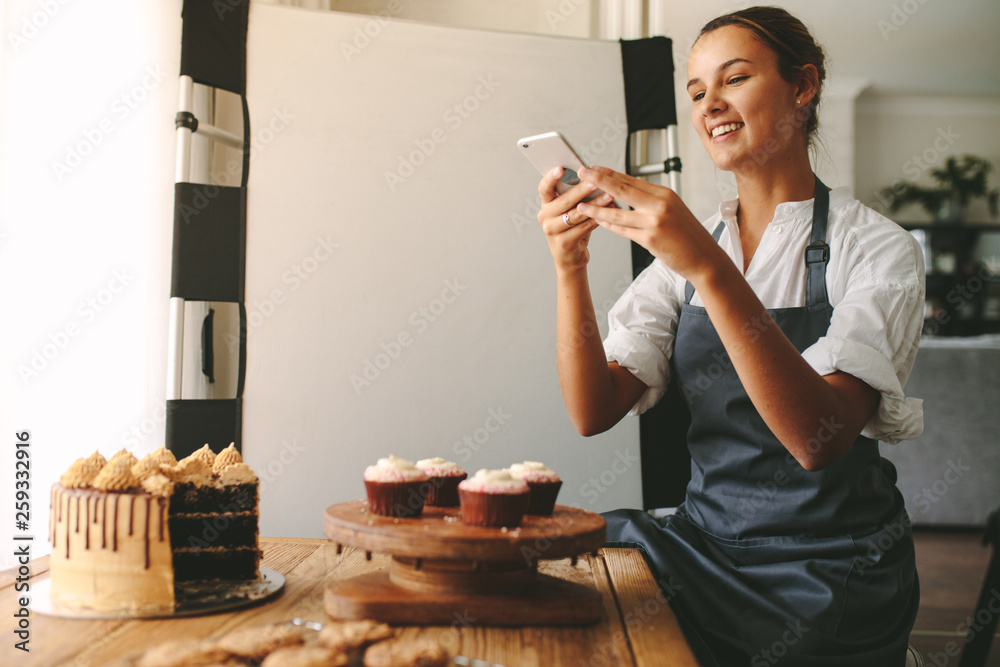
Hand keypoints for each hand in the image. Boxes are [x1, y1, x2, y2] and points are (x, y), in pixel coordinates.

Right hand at [537, 167, 615, 273]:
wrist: (569, 259)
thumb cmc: (571, 230)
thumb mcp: (569, 211)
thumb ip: (574, 197)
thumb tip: (593, 178)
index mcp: (546, 205)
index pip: (544, 188)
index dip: (551, 178)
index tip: (561, 168)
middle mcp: (545, 217)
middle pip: (564, 200)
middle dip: (582, 189)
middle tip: (596, 181)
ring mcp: (552, 231)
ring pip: (577, 213)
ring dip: (595, 204)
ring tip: (609, 196)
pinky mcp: (564, 243)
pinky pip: (584, 227)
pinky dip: (598, 219)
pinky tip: (609, 213)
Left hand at [575, 166, 726, 282]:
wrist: (705, 258)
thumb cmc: (688, 236)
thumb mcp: (672, 210)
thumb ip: (650, 202)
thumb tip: (627, 194)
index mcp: (665, 194)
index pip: (632, 180)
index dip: (610, 173)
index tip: (594, 168)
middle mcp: (660, 205)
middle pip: (622, 189)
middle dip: (598, 180)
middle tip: (581, 172)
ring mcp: (655, 222)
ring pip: (618, 213)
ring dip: (596, 208)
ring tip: (580, 204)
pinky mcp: (650, 239)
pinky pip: (623, 231)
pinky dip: (608, 225)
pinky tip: (597, 220)